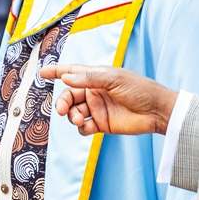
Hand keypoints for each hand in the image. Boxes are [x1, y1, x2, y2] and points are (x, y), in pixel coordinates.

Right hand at [38, 64, 177, 135]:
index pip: (72, 72)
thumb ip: (88, 79)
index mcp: (96, 77)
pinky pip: (83, 127)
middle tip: (63, 110)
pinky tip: (87, 127)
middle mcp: (94, 92)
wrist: (156, 111)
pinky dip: (81, 128)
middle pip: (69, 95)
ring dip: (71, 116)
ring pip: (74, 112)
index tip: (42, 72)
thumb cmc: (138, 89)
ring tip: (77, 119)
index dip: (57, 71)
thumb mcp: (113, 79)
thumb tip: (66, 78)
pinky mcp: (102, 124)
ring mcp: (97, 108)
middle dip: (62, 102)